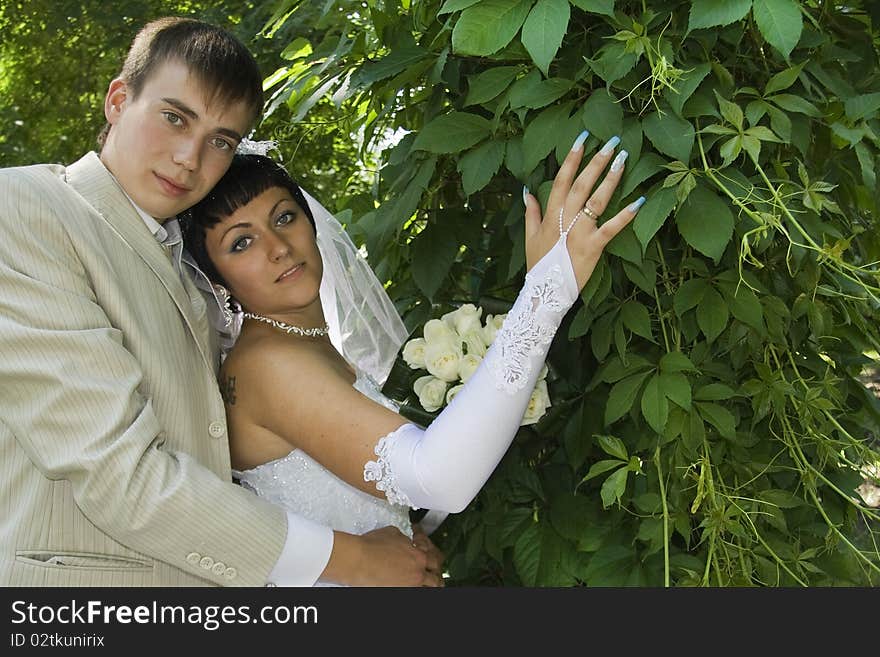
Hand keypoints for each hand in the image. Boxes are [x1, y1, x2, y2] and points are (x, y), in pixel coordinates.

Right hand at [324, 526, 442, 586]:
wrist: (358, 559)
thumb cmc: (371, 546)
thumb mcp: (393, 533)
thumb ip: (405, 539)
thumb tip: (406, 541)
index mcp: (418, 556)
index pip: (433, 556)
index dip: (430, 552)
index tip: (424, 549)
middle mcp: (417, 573)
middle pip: (435, 576)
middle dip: (435, 573)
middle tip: (433, 571)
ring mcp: (409, 585)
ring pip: (428, 588)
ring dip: (430, 584)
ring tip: (429, 584)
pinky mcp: (398, 592)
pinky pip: (414, 591)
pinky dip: (415, 588)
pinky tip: (410, 585)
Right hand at [524, 133, 645, 289]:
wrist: (546, 293)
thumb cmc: (539, 265)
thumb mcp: (530, 237)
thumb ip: (531, 212)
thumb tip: (527, 191)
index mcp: (551, 215)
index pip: (562, 179)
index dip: (573, 158)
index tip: (583, 138)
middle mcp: (566, 220)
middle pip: (582, 184)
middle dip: (597, 161)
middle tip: (612, 141)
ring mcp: (580, 232)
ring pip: (597, 200)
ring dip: (611, 178)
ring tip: (623, 159)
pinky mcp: (594, 247)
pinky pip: (612, 228)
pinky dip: (626, 214)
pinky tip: (640, 200)